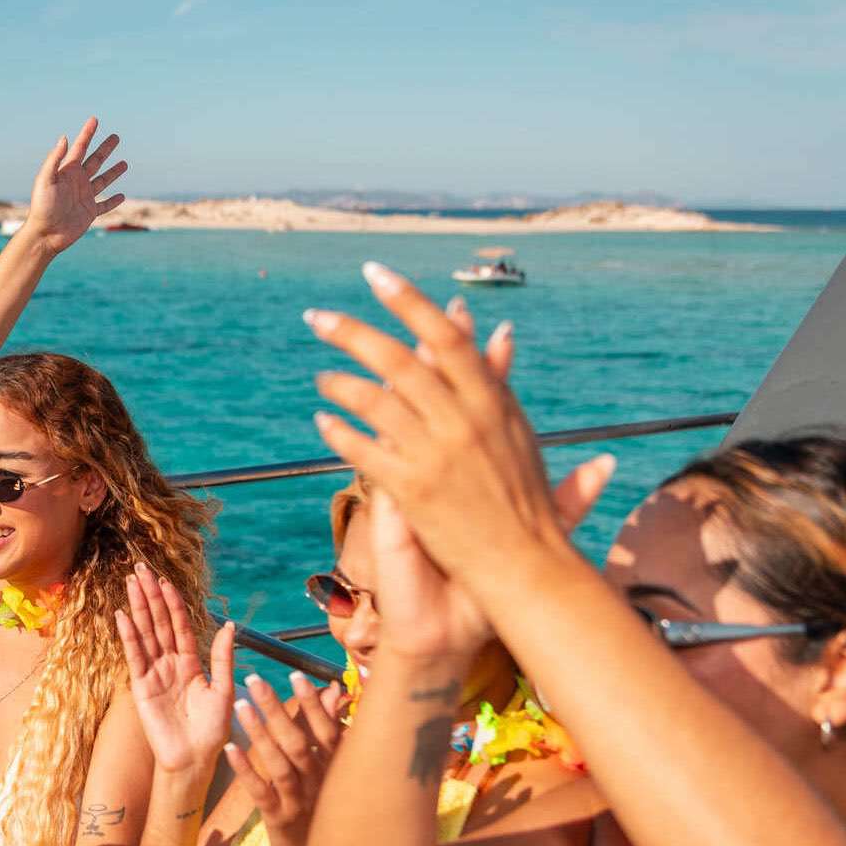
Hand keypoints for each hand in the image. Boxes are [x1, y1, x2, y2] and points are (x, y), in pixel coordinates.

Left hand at [22, 117, 127, 256]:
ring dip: (114, 172)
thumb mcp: (45, 180)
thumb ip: (54, 160)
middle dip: (105, 149)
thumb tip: (65, 138)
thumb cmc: (42, 207)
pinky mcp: (89, 213)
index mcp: (67, 171)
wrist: (45, 234)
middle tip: (116, 137)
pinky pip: (104, 205)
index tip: (95, 119)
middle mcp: (77, 182)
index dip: (87, 133)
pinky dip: (113, 201)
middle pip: (95, 161)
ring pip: (103, 180)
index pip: (80, 148)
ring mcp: (84, 197)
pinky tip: (122, 196)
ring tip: (125, 163)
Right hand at [116, 563, 235, 773]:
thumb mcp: (224, 690)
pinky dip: (129, 636)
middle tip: (140, 569)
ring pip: (146, 634)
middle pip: (159, 623)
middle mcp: (170, 663)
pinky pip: (135, 657)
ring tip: (130, 583)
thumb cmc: (212, 730)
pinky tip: (122, 616)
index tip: (164, 580)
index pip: (181, 625)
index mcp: (191, 662)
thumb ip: (223, 657)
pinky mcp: (142, 687)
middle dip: (150, 596)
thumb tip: (230, 625)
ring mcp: (154, 673)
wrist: (195, 759)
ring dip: (138, 608)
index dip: (173, 603)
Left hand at [225, 671, 344, 845]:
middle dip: (276, 709)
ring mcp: (299, 801)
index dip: (313, 705)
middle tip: (255, 680)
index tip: (296, 676)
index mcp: (334, 767)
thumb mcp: (329, 766)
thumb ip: (327, 729)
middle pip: (298, 742)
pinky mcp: (278, 818)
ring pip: (279, 765)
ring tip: (240, 706)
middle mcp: (319, 782)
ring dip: (259, 734)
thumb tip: (334, 690)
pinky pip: (260, 792)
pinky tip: (230, 749)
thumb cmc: (321, 802)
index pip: (325, 731)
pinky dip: (246, 770)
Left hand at [308, 262, 613, 588]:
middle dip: (354, 333)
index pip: (447, 337)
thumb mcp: (526, 443)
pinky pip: (365, 450)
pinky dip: (340, 432)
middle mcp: (464, 422)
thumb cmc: (529, 511)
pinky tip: (322, 422)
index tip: (375, 275)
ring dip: (342, 384)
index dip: (409, 301)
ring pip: (375, 401)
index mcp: (493, 404)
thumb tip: (506, 336)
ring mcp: (437, 454)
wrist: (527, 570)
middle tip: (316, 317)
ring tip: (321, 376)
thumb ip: (503, 386)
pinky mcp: (413, 490)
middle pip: (400, 361)